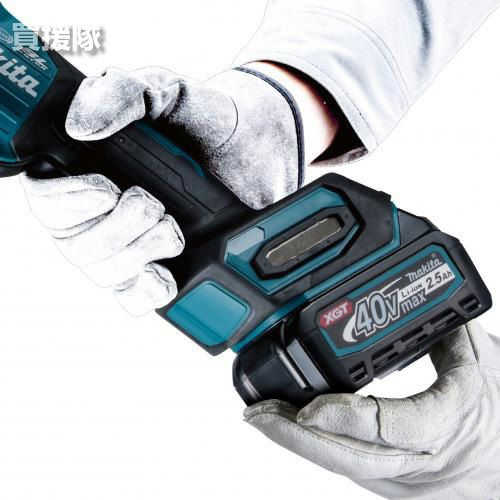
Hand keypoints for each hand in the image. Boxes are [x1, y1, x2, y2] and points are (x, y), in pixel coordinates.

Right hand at [21, 66, 304, 314]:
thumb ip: (124, 94)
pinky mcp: (159, 264)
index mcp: (90, 166)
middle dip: (118, 229)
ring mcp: (131, 241)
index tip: (108, 191)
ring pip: (103, 272)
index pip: (46, 198)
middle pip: (74, 244)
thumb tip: (80, 125)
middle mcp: (103, 210)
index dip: (68, 202)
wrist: (255, 150)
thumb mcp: (167, 94)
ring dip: (138, 253)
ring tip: (174, 230)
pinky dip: (147, 291)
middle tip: (154, 205)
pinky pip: (134, 297)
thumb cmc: (205, 121)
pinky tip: (166, 275)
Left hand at [244, 322, 499, 498]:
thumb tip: (423, 295)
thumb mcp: (485, 364)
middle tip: (257, 414)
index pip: (392, 427)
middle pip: (348, 458)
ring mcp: (398, 475)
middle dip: (296, 438)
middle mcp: (416, 460)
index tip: (309, 407)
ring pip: (340, 464)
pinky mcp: (387, 477)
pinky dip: (313, 442)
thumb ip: (450, 330)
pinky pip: (343, 461)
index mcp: (446, 425)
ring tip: (260, 415)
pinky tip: (289, 423)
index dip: (347, 418)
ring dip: (296, 441)